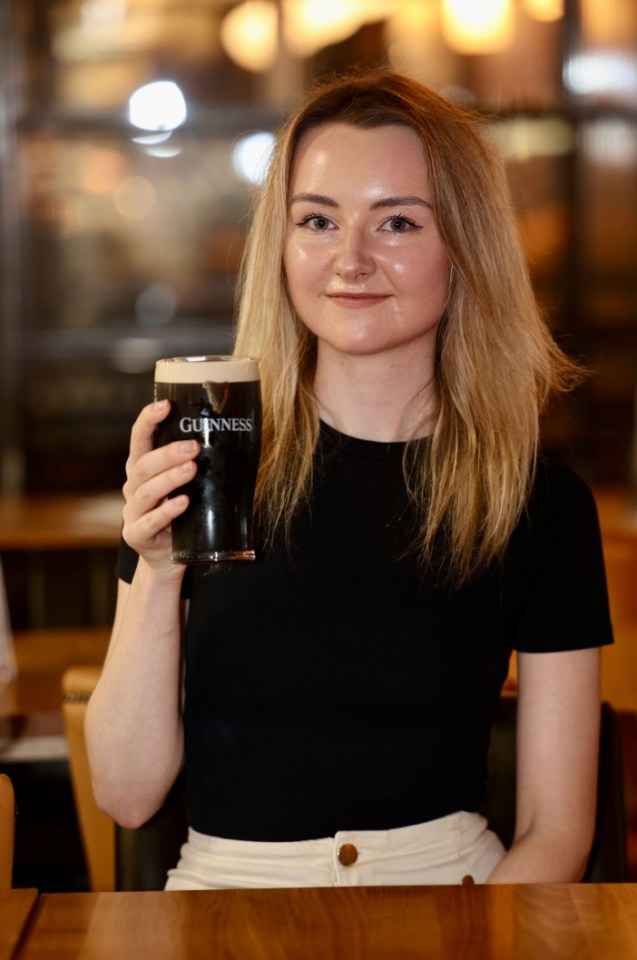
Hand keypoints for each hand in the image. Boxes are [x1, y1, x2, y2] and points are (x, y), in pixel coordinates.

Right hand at [121, 400, 198, 573]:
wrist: (169, 558)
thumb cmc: (185, 514)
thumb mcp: (189, 485)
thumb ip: (200, 463)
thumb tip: (242, 435)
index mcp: (142, 467)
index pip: (140, 437)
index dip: (148, 419)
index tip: (166, 405)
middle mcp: (133, 486)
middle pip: (143, 464)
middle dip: (168, 453)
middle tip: (193, 446)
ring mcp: (133, 512)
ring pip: (146, 491)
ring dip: (170, 477)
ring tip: (192, 469)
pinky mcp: (137, 535)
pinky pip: (151, 521)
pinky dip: (168, 511)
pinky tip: (184, 503)